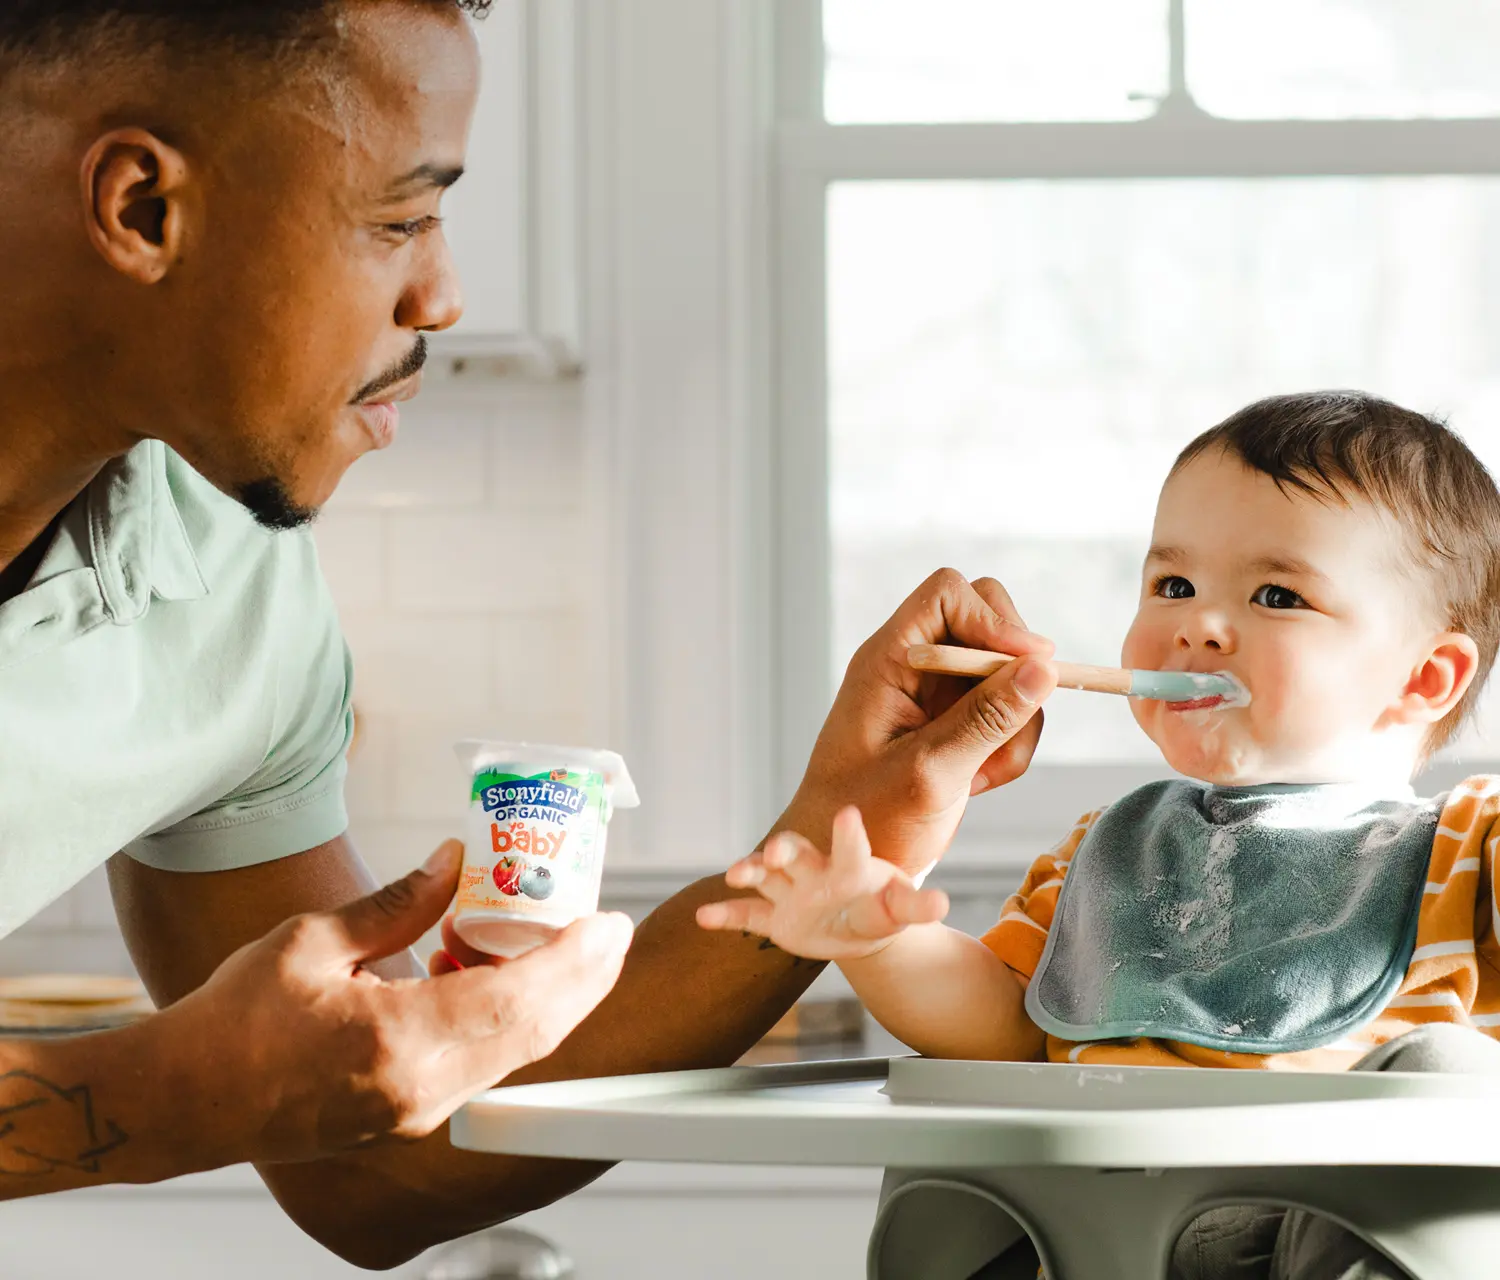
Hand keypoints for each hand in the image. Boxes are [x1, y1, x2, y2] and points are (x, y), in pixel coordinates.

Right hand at [156, 842, 632, 1164]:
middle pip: (534, 1033)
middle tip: (613, 931)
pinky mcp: (410, 1114)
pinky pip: (483, 1064)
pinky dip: (509, 1019)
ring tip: (565, 942)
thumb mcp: (313, 941)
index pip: (515, 1001)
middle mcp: (420, 1088)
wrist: (186, 1102)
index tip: (609, 924)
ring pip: (515, 1052)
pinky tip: (496, 972)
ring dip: (552, 999)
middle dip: (586, 981)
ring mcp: (418, 1110)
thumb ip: (398, 903)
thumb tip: (456, 860)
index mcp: (397, 1042)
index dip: (574, 963)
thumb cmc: (236, 1021)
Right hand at [696, 807, 948, 960]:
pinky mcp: (774, 917)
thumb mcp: (901, 911)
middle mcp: (814, 871)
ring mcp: (790, 892)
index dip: (849, 834)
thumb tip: (942, 904)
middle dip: (783, 850)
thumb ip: (917, 907)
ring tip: (735, 873)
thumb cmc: (882, 908)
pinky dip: (726, 915)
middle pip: (795, 853)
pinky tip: (703, 918)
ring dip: (750, 870)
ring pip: (765, 876)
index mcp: (850, 867)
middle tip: (776, 851)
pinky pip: (747, 914)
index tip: (846, 814)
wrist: (857, 926)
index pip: (850, 848)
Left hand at [780, 568, 1057, 876]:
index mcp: (888, 661)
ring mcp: (937, 694)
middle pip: (988, 620)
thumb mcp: (930, 772)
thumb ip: (987, 719)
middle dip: (1015, 672)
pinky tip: (978, 784)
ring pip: (1009, 673)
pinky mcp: (957, 723)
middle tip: (1014, 725)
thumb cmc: (866, 821)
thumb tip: (1044, 669)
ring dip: (1015, 725)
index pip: (947, 594)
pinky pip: (1009, 712)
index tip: (1032, 664)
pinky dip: (1009, 747)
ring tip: (981, 776)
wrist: (846, 864)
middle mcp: (913, 667)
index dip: (994, 618)